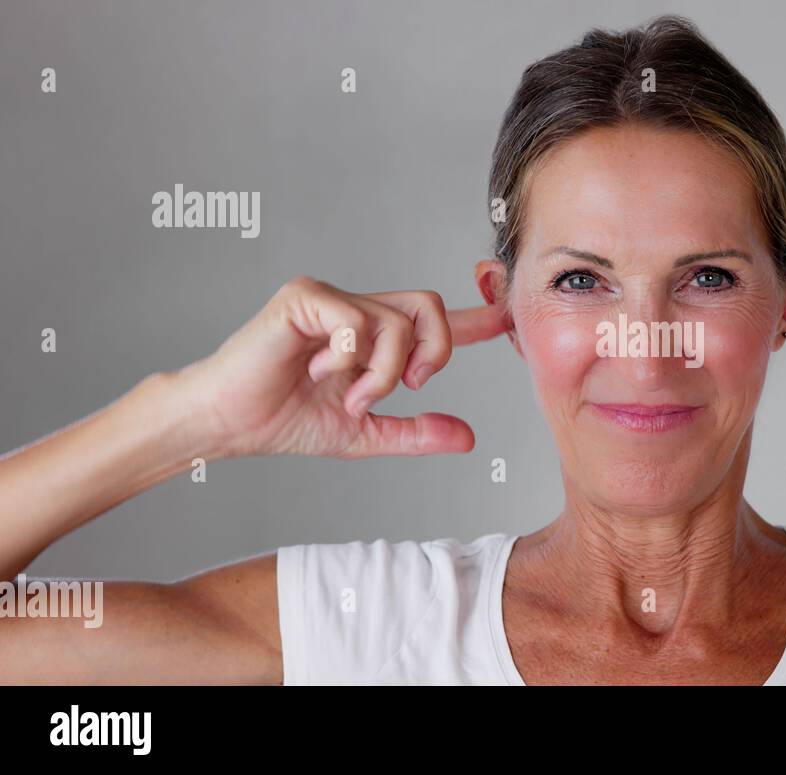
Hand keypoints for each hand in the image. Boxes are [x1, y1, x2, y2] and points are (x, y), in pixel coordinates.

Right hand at [177, 276, 507, 458]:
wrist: (230, 424)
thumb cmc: (285, 421)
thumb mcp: (365, 434)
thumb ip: (416, 433)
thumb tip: (469, 437)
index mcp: (371, 336)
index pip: (432, 320)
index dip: (472, 319)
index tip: (505, 318)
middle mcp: (355, 308)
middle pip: (428, 307)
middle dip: (433, 352)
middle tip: (409, 388)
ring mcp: (330, 298)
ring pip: (396, 323)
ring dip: (380, 374)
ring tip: (347, 397)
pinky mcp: (305, 298)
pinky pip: (357, 322)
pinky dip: (350, 360)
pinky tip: (320, 374)